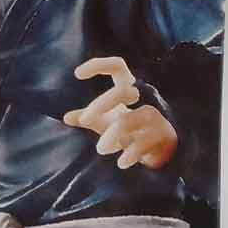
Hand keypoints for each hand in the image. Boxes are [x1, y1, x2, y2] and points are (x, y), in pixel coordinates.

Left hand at [63, 56, 177, 169]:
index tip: (77, 74)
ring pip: (130, 119)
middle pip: (122, 91)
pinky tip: (121, 163)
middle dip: (101, 105)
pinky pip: (143, 143)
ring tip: (100, 148)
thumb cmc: (129, 130)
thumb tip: (66, 118)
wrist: (161, 149)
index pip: (117, 66)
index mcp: (126, 89)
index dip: (98, 65)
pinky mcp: (161, 135)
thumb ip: (88, 119)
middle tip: (85, 119)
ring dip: (112, 134)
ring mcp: (153, 117)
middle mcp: (142, 99)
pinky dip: (130, 154)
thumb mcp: (106, 122)